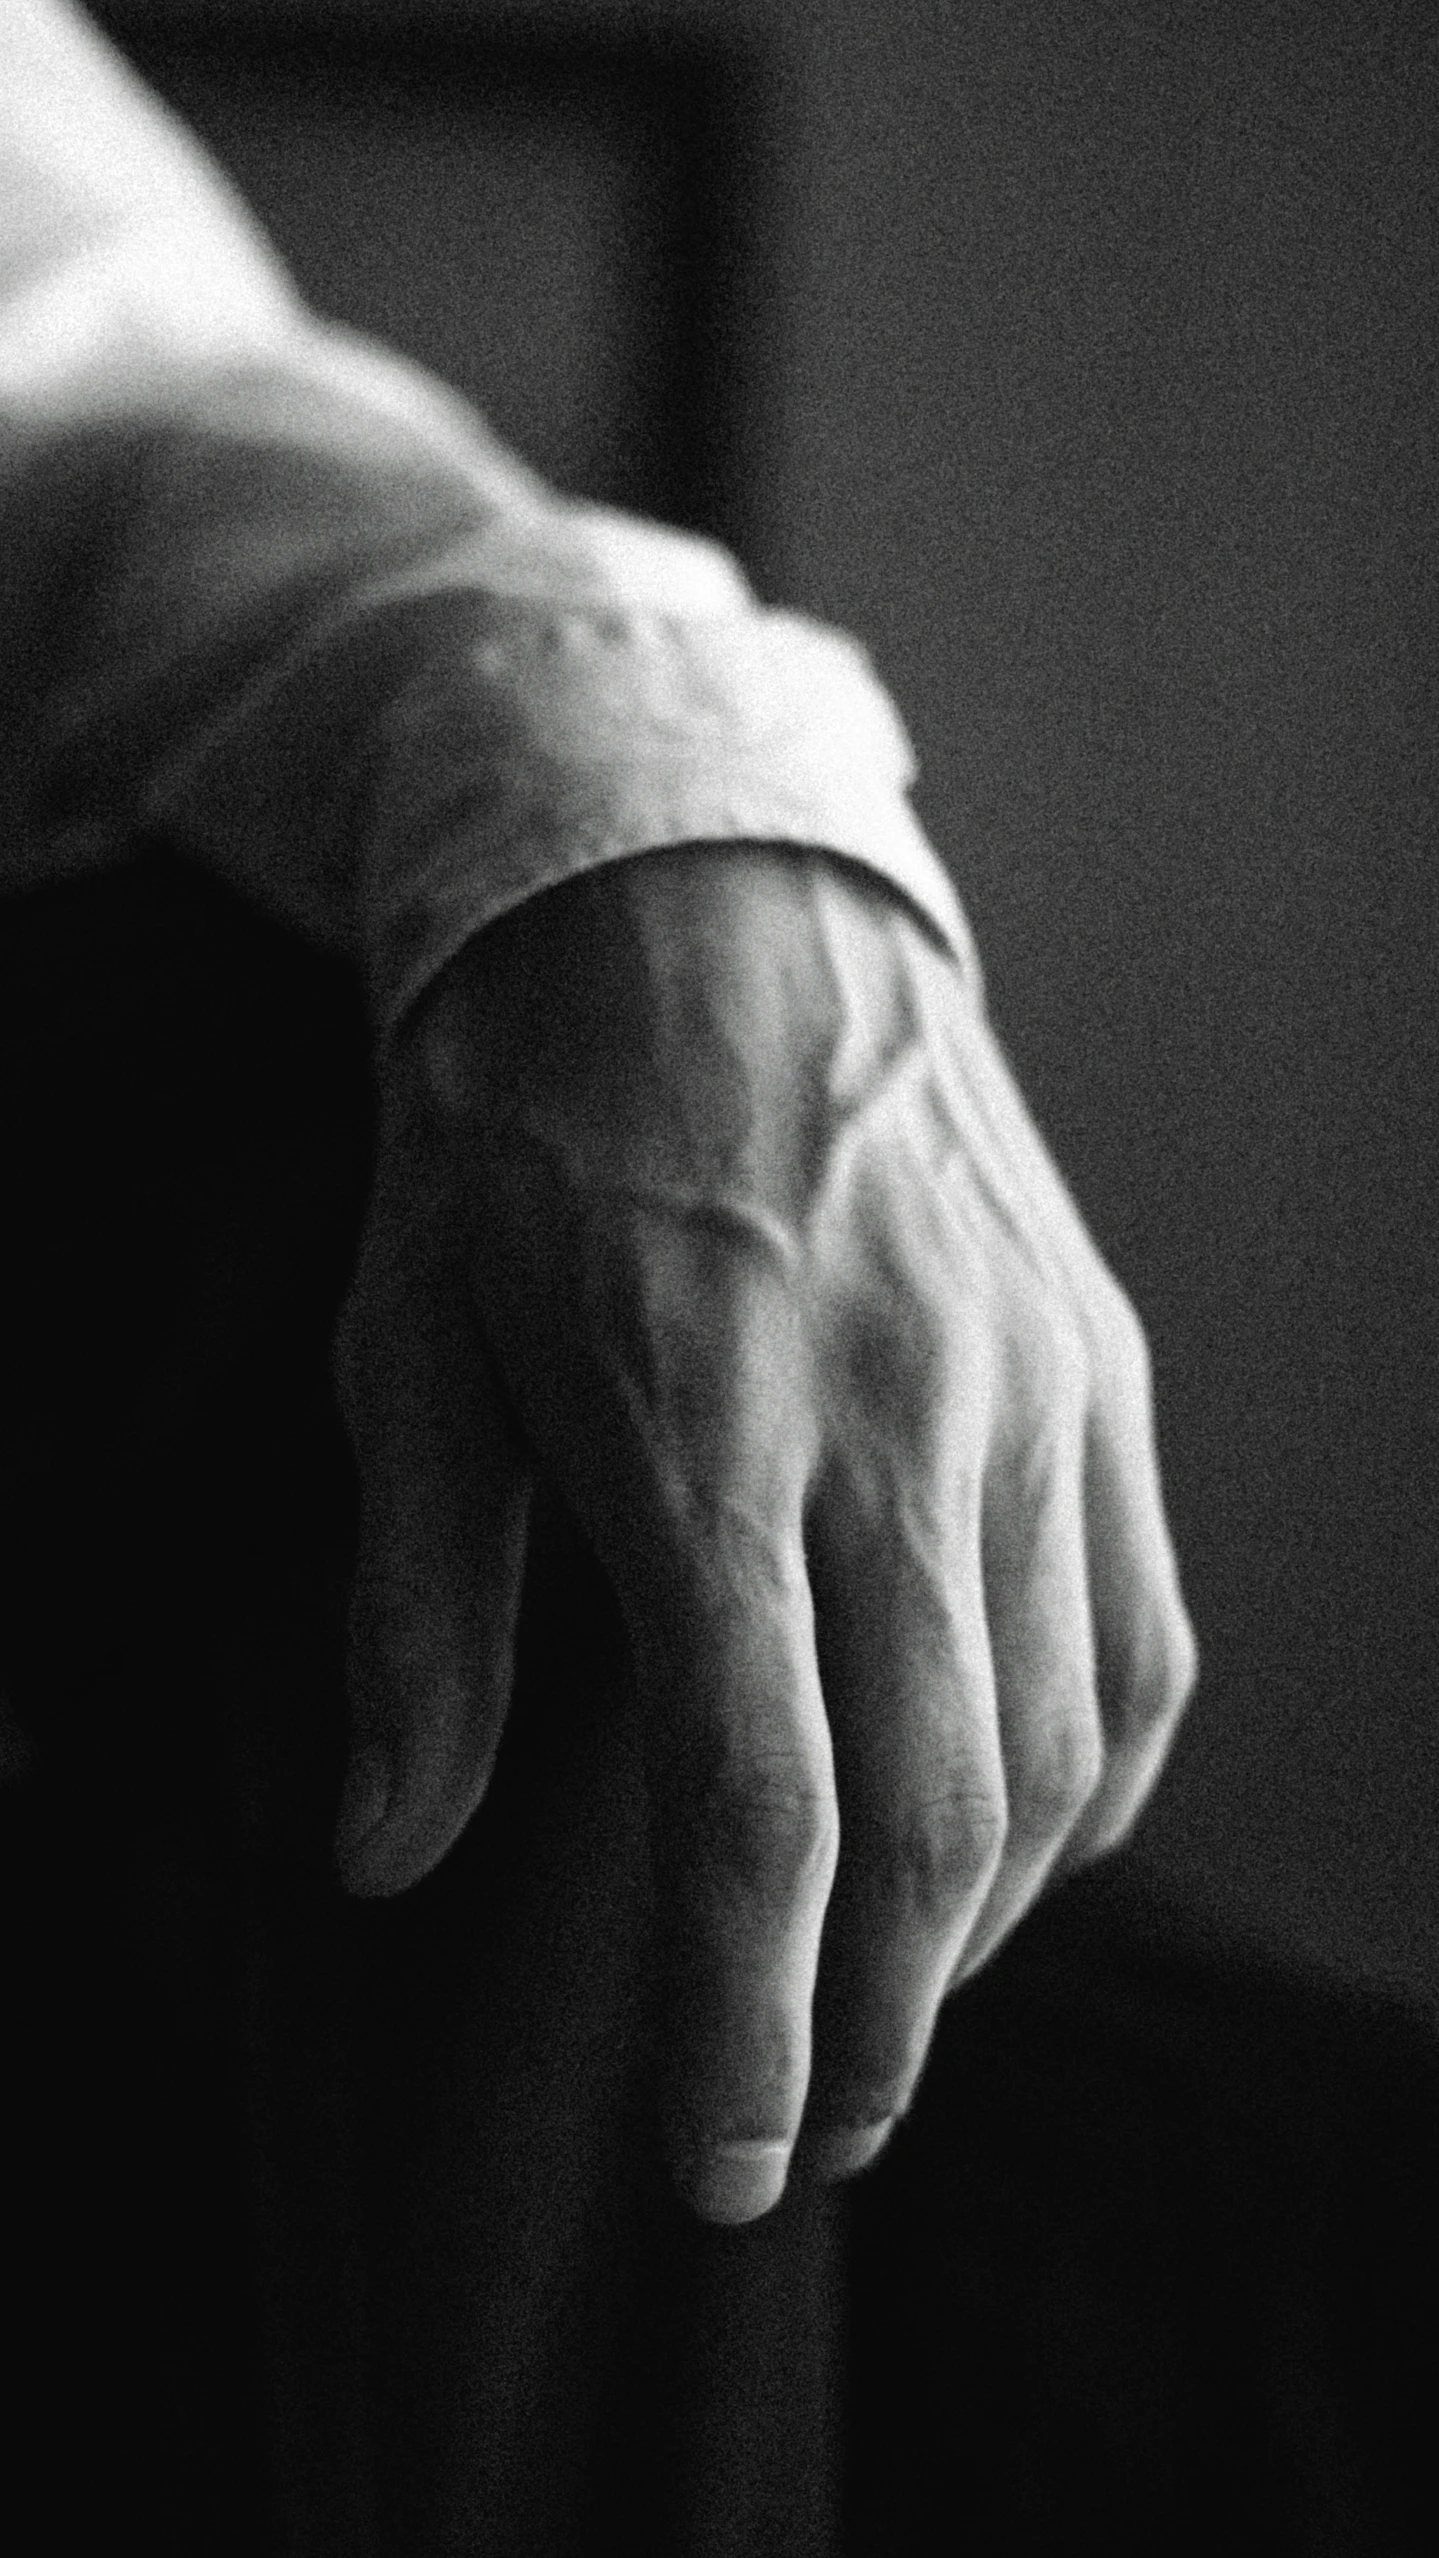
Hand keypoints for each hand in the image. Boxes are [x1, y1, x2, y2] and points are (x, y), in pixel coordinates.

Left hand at [331, 845, 1194, 2222]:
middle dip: (875, 2026)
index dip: (746, 2020)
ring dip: (980, 1929)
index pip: (760, 1802)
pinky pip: (1142, 1634)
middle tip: (810, 2138)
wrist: (710, 898)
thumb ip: (413, 1614)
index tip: (725, 2161)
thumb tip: (387, 1854)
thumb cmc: (524, 1124)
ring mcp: (1033, 1394)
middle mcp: (903, 1424)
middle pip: (939, 1815)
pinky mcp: (1099, 1367)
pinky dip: (1093, 1783)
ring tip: (891, 2012)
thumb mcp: (406, 1342)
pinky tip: (1021, 1842)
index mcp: (703, 1425)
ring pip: (1057, 1746)